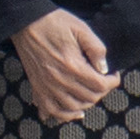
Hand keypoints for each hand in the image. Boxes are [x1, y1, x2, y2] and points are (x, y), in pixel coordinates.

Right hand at [13, 9, 120, 124]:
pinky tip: (74, 112)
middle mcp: (60, 80)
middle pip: (89, 98)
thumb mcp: (81, 28)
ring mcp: (47, 86)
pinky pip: (51, 110)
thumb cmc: (54, 23)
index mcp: (72, 65)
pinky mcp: (37, 87)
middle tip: (103, 81)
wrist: (25, 23)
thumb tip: (104, 69)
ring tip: (91, 93)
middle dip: (101, 91)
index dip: (112, 81)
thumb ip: (96, 48)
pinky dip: (64, 115)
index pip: (100, 85)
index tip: (113, 75)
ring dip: (87, 103)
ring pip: (73, 107)